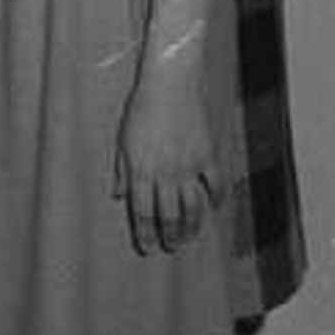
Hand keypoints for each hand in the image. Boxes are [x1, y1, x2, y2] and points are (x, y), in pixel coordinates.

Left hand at [116, 64, 219, 253]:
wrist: (169, 86)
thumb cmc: (140, 110)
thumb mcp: (121, 140)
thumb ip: (120, 170)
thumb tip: (117, 195)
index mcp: (141, 170)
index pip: (143, 212)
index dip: (145, 233)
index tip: (148, 248)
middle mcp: (166, 172)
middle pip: (170, 214)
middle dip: (170, 235)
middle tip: (171, 247)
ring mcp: (190, 166)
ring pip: (194, 206)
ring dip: (193, 226)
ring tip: (189, 237)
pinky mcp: (208, 155)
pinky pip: (216, 184)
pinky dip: (218, 198)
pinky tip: (215, 207)